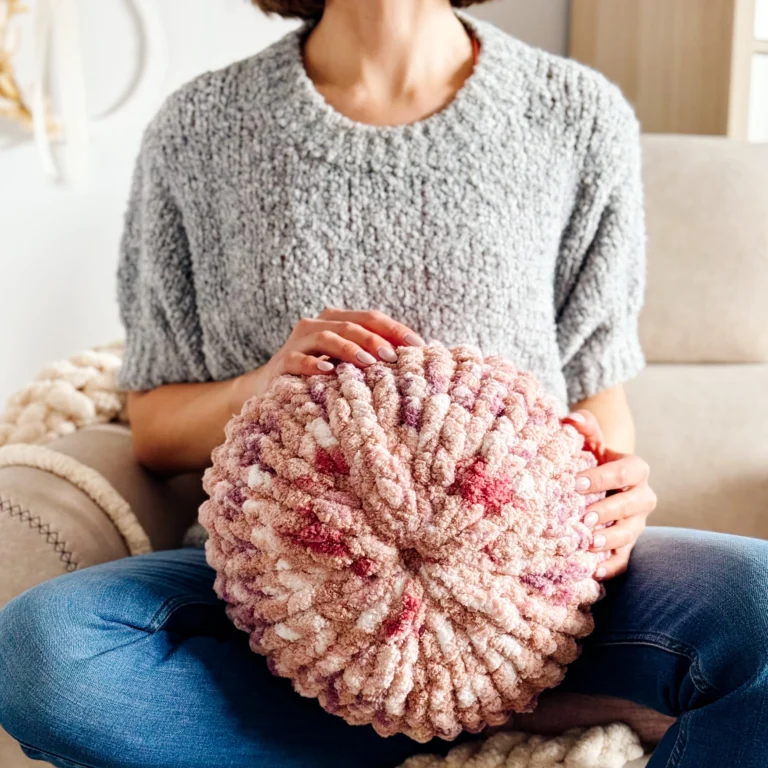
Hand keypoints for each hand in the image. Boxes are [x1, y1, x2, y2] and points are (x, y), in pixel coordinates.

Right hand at [232, 308, 424, 406]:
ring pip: (326, 336)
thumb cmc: (319, 376)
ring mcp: (297, 342)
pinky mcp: (282, 362)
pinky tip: (328, 372)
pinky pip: (298, 360)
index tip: (419, 345)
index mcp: (336, 320)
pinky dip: (314, 364)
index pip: (370, 318)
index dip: (395, 329)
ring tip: (368, 362)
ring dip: (349, 349)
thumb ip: (371, 357)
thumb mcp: (345, 363)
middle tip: (393, 356)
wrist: (268, 388)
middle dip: (375, 339)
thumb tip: (414, 363)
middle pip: (351, 325)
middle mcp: (316, 325)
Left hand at [564, 410, 656, 580]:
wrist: (598, 485)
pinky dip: (611, 566)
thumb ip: (584, 428)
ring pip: (631, 533)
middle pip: (634, 504)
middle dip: (610, 510)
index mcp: (635, 469)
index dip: (603, 477)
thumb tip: (571, 420)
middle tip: (584, 517)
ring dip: (611, 539)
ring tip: (589, 543)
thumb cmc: (591, 461)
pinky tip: (593, 570)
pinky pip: (625, 559)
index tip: (575, 483)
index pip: (626, 471)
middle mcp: (641, 497)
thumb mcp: (590, 443)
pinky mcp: (627, 545)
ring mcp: (636, 523)